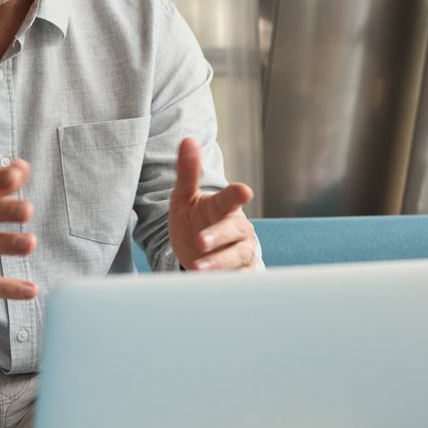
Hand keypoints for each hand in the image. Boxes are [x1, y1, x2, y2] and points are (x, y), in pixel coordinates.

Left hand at [167, 137, 256, 270]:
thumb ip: (187, 171)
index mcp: (223, 207)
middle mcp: (236, 229)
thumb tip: (187, 140)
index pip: (230, 199)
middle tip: (200, 241)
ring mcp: (240, 252)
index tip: (243, 192)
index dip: (236, 194)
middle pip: (232, 231)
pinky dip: (228, 282)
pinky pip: (238, 278)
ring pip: (236, 257)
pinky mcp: (241, 274)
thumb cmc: (195, 220)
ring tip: (198, 270)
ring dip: (219, 264)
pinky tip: (212, 286)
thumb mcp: (185, 197)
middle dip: (218, 236)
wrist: (199, 253)